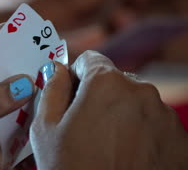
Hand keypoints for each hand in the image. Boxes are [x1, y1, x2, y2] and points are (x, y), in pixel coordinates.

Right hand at [30, 51, 187, 168]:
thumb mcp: (45, 129)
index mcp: (106, 83)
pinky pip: (155, 125)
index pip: (90, 60)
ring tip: (108, 145)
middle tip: (86, 127)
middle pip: (114, 81)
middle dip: (99, 96)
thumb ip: (51, 90)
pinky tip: (127, 155)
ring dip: (122, 114)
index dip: (75, 76)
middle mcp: (141, 91)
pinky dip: (142, 133)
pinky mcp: (180, 140)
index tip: (70, 94)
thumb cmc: (73, 169)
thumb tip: (57, 70)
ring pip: (136, 103)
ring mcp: (165, 116)